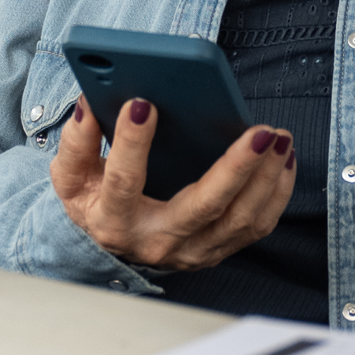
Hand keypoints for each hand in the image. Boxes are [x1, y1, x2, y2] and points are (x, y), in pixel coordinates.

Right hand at [51, 100, 294, 272]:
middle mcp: (156, 241)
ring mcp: (192, 250)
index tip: (141, 104)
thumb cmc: (96, 201)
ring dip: (266, 177)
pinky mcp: (219, 249)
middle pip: (203, 207)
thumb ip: (76, 143)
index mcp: (114, 221)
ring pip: (240, 218)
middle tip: (259, 132)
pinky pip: (257, 224)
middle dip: (236, 167)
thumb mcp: (72, 176)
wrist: (116, 243)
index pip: (123, 183)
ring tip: (278, 138)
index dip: (130, 144)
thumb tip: (89, 106)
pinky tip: (282, 160)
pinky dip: (276, 191)